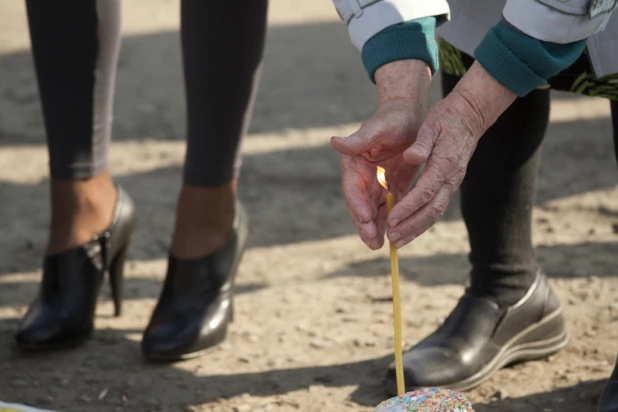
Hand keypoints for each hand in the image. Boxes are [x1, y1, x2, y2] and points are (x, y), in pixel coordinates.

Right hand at [332, 60, 430, 248]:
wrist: (407, 117)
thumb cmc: (391, 118)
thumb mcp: (376, 128)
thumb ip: (357, 140)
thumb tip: (335, 142)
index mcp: (353, 164)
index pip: (352, 188)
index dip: (357, 204)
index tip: (365, 218)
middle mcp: (360, 177)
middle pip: (360, 205)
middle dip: (365, 225)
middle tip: (373, 242)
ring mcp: (374, 184)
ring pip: (372, 212)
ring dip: (375, 229)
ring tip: (379, 246)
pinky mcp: (389, 187)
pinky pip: (387, 209)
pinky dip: (388, 222)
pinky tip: (394, 236)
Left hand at [386, 61, 517, 246]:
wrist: (468, 117)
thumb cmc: (446, 118)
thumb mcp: (431, 124)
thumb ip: (421, 143)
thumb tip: (410, 157)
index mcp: (444, 163)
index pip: (425, 191)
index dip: (408, 207)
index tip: (391, 219)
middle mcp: (450, 178)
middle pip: (432, 209)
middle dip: (411, 225)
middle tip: (392, 238)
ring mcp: (451, 183)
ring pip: (434, 213)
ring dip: (416, 229)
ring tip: (396, 242)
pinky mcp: (448, 185)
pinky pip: (435, 208)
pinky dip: (421, 222)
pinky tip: (407, 231)